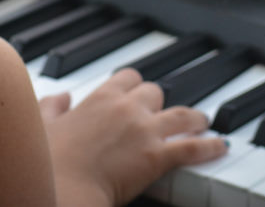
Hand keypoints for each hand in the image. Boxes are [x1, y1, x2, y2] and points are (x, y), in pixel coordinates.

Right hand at [41, 69, 226, 205]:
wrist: (62, 187)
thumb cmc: (49, 161)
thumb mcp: (44, 125)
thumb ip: (52, 107)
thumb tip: (60, 96)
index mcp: (101, 97)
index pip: (128, 77)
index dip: (135, 85)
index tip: (137, 92)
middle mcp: (128, 107)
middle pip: (156, 92)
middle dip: (161, 103)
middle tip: (165, 113)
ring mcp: (145, 130)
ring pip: (181, 114)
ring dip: (194, 118)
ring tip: (203, 121)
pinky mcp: (158, 156)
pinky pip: (192, 147)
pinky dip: (209, 146)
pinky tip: (220, 145)